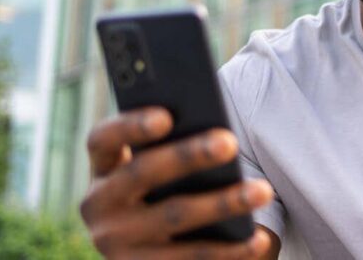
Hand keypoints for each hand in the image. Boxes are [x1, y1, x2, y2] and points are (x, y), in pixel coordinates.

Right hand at [79, 106, 277, 258]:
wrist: (147, 249)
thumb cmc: (164, 185)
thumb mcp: (154, 165)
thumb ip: (169, 145)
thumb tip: (214, 133)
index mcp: (102, 167)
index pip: (103, 139)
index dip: (130, 126)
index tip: (166, 116)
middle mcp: (98, 205)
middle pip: (142, 173)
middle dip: (189, 156)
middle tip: (231, 142)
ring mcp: (116, 243)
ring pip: (173, 217)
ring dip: (222, 203)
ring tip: (263, 190)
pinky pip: (190, 259)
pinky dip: (229, 250)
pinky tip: (259, 238)